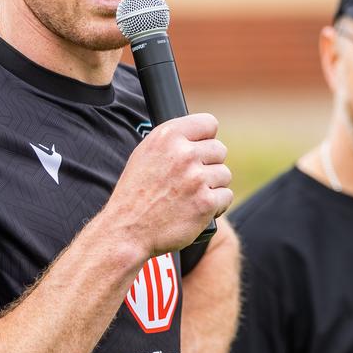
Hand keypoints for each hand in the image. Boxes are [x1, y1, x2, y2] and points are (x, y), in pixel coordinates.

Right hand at [106, 113, 233, 256]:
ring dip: (212, 186)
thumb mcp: (145, 154)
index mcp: (167, 136)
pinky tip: (197, 208)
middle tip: (191, 179)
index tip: (200, 149)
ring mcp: (196, 178)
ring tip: (191, 196)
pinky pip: (226, 196)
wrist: (127, 229)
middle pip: (219, 150)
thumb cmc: (135, 193)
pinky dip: (216, 205)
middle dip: (209, 164)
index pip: (209, 123)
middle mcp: (184, 154)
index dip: (205, 138)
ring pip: (224, 174)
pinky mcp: (205, 203)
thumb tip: (201, 136)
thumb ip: (174, 141)